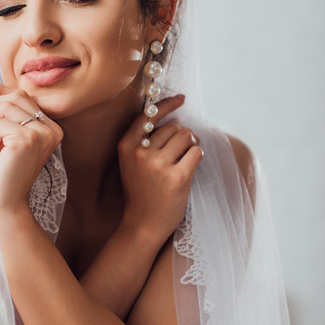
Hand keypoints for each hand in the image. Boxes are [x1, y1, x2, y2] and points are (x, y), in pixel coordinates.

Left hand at [0, 79, 62, 211]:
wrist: (4, 204)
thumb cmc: (2, 173)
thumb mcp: (3, 137)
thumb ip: (3, 112)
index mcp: (50, 127)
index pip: (23, 97)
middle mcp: (51, 129)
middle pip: (15, 97)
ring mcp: (42, 134)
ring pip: (5, 107)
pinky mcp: (27, 140)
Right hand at [117, 95, 202, 247]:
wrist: (142, 225)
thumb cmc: (141, 192)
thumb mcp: (132, 163)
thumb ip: (146, 142)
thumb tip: (175, 120)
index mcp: (126, 146)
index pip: (148, 115)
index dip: (167, 105)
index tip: (181, 99)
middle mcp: (140, 153)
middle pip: (173, 127)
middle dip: (184, 135)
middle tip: (185, 148)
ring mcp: (157, 166)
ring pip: (186, 137)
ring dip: (192, 145)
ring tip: (187, 158)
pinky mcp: (176, 178)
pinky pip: (196, 153)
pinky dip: (197, 157)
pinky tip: (190, 168)